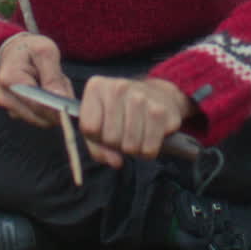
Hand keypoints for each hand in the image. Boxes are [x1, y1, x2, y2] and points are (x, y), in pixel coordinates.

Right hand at [0, 33, 74, 127]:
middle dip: (56, 105)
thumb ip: (53, 77)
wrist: (15, 50)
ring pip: (42, 119)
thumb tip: (61, 100)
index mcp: (10, 80)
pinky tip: (47, 90)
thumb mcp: (46, 52)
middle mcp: (5, 98)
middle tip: (62, 84)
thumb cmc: (31, 49)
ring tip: (53, 84)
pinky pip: (39, 118)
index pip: (36, 105)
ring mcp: (9, 108)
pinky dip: (48, 108)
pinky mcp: (15, 113)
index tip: (71, 105)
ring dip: (53, 106)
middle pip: (39, 116)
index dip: (56, 108)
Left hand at [78, 77, 194, 168]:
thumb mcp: (99, 124)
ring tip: (136, 137)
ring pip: (131, 146)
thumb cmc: (121, 113)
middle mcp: (118, 88)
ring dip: (134, 149)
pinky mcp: (160, 111)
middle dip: (117, 144)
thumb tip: (115, 161)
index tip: (104, 131)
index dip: (97, 137)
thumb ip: (97, 146)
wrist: (156, 95)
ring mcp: (141, 97)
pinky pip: (149, 148)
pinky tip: (148, 138)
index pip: (90, 127)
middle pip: (111, 138)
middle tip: (123, 135)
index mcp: (96, 87)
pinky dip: (148, 151)